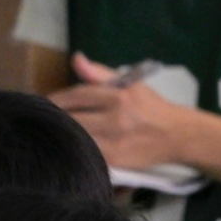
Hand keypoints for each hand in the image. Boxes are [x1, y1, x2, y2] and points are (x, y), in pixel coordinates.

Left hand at [47, 54, 187, 173]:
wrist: (177, 135)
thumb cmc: (150, 107)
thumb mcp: (129, 84)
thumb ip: (99, 73)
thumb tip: (76, 58)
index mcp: (118, 96)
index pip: (76, 95)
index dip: (56, 99)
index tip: (44, 102)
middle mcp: (115, 118)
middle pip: (71, 118)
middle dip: (55, 118)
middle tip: (43, 119)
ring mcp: (114, 141)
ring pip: (76, 137)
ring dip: (61, 135)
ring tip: (50, 133)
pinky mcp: (114, 161)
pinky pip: (86, 153)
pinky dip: (75, 149)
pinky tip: (67, 148)